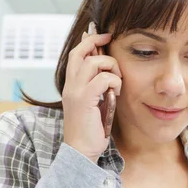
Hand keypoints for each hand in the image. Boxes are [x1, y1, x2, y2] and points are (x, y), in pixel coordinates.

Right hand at [62, 31, 121, 162]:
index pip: (76, 54)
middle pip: (80, 51)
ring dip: (111, 67)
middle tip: (110, 37)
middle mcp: (70, 85)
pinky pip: (103, 79)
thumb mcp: (94, 103)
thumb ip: (97, 87)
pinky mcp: (84, 100)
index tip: (103, 36)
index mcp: (71, 84)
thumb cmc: (91, 129)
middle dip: (96, 41)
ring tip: (118, 81)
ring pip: (94, 63)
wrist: (81, 151)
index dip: (88, 42)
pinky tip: (117, 92)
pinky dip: (114, 81)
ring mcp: (75, 91)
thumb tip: (108, 71)